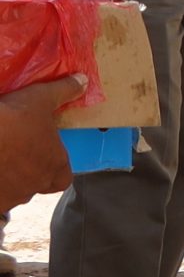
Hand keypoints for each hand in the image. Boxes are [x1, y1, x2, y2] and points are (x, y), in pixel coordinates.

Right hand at [0, 74, 81, 211]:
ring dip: (7, 180)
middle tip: (14, 155)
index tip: (42, 155)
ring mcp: (11, 196)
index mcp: (54, 166)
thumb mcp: (40, 98)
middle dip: (27, 173)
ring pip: (12, 192)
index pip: (62, 178)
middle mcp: (36, 185)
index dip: (54, 168)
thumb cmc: (13, 119)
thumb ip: (63, 91)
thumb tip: (83, 80)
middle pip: (36, 184)